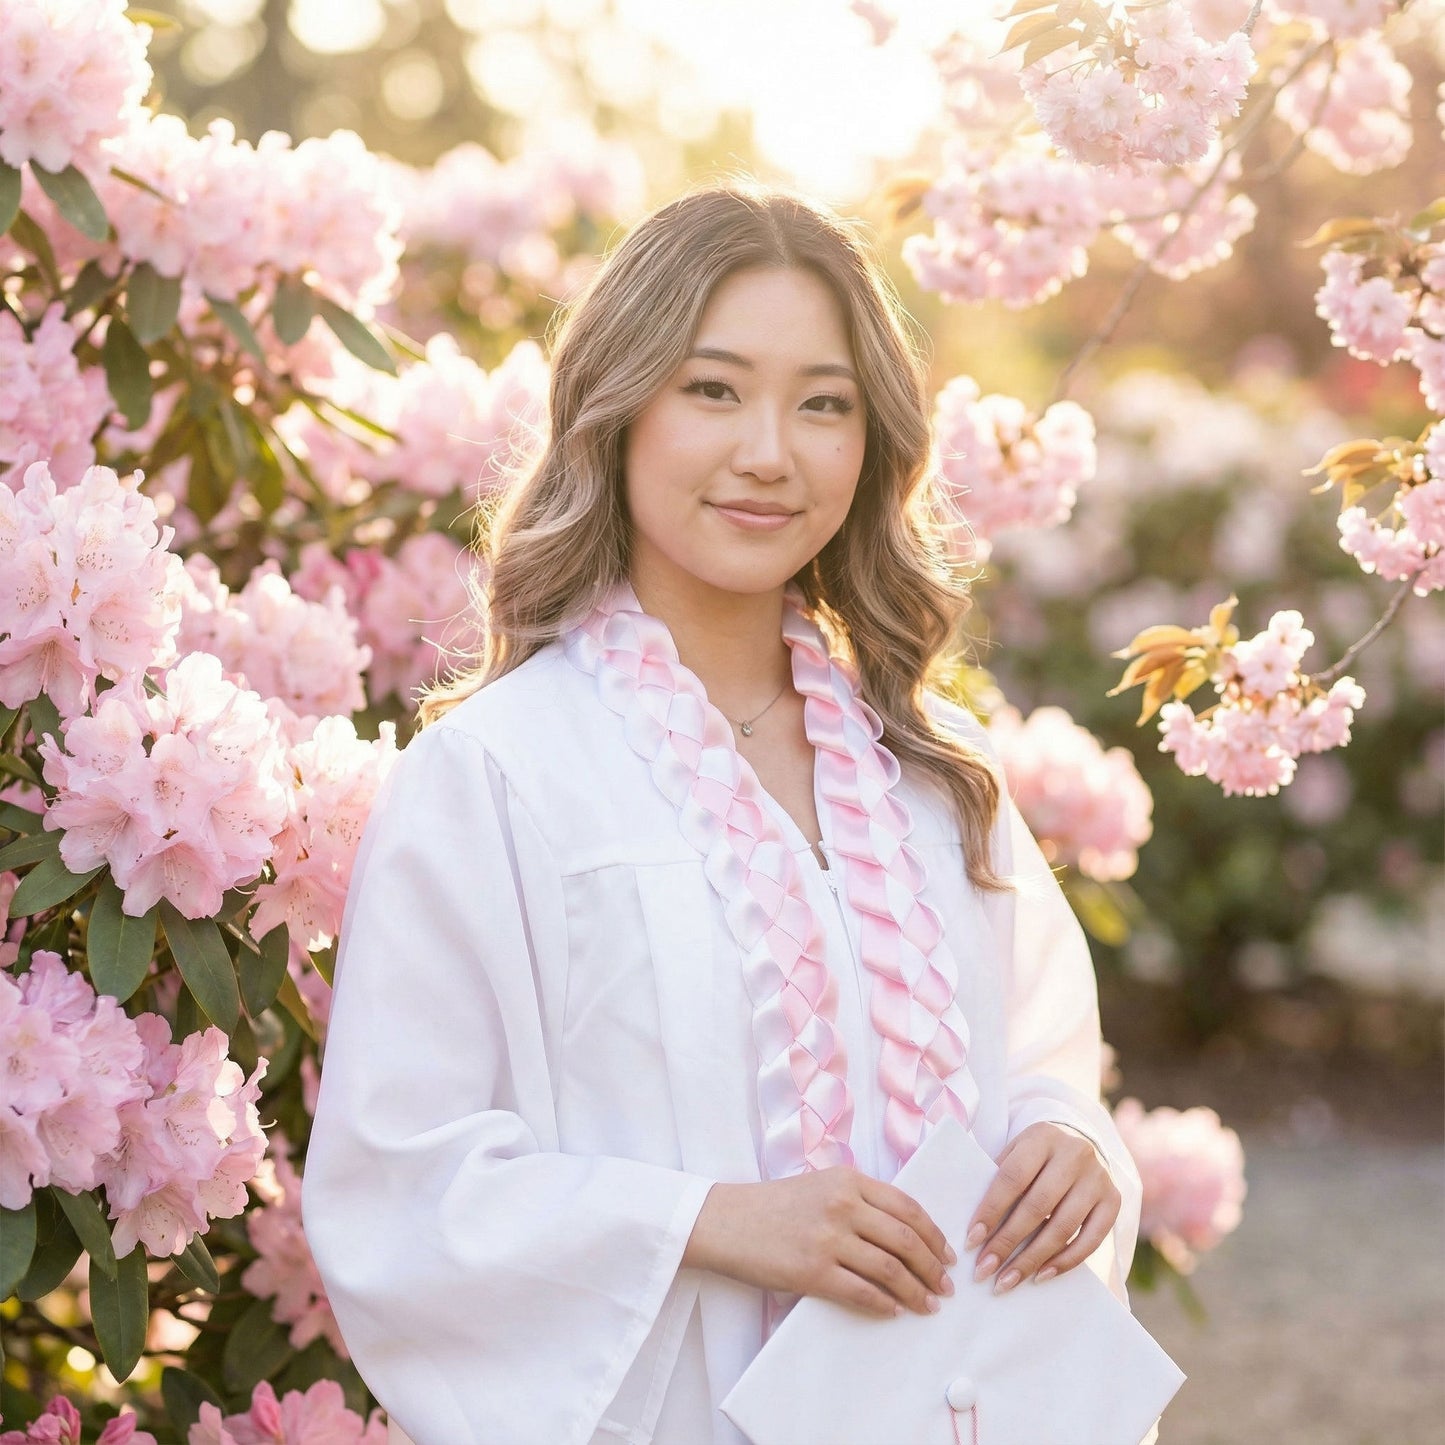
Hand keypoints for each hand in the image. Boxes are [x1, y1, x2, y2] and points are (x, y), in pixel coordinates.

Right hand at [683, 1169, 956, 1318]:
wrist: (728, 1221)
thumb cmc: (774, 1205)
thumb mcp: (821, 1186)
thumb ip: (859, 1198)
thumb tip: (904, 1231)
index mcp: (848, 1180)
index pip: (907, 1207)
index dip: (935, 1234)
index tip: (948, 1254)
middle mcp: (843, 1205)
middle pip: (906, 1239)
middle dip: (933, 1267)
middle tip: (946, 1285)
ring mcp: (828, 1239)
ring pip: (890, 1269)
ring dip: (916, 1290)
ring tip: (928, 1304)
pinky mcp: (813, 1272)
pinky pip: (862, 1293)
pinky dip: (884, 1304)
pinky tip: (894, 1311)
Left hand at [965, 1122, 1119, 1293]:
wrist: (1078, 1145)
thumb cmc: (1034, 1157)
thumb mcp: (1015, 1154)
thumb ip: (998, 1181)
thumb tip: (976, 1230)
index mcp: (1041, 1137)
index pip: (1013, 1177)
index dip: (991, 1210)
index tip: (972, 1240)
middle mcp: (1074, 1154)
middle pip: (1037, 1206)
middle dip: (1007, 1242)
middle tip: (985, 1269)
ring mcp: (1097, 1178)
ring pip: (1063, 1227)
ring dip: (1032, 1259)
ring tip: (1007, 1280)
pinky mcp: (1113, 1201)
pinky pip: (1090, 1240)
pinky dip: (1065, 1261)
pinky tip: (1041, 1276)